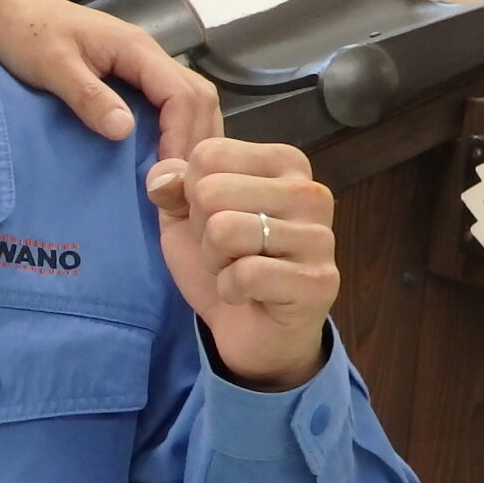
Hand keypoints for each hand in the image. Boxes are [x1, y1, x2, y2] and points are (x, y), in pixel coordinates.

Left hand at [0, 0, 221, 161]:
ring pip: (187, 102)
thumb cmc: (22, 32)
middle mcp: (148, 55)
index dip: (182, 137)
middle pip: (198, 98)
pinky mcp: (127, 78)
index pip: (183, 94)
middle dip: (194, 142)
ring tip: (175, 181)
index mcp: (136, 48)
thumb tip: (124, 131)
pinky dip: (171, 133)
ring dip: (187, 139)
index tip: (170, 178)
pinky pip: (165, 106)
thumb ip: (87, 95)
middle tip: (180, 188)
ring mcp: (139, 66)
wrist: (1, 9)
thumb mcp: (51, 65)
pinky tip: (158, 161)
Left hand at [146, 138, 336, 390]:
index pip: (208, 153)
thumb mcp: (183, 213)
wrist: (251, 328)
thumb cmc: (224, 260)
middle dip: (202, 230)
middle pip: (211, 190)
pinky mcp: (319, 281)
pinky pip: (245, 274)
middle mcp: (310, 191)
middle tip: (225, 251)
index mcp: (284, 162)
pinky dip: (231, 290)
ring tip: (236, 269)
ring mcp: (321, 237)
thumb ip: (171, 182)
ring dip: (215, 261)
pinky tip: (249, 295)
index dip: (191, 193)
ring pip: (225, 230)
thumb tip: (162, 180)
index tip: (213, 219)